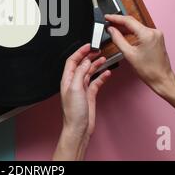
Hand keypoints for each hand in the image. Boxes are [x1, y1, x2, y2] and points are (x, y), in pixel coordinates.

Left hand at [53, 43, 110, 160]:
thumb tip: (85, 62)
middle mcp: (74, 82)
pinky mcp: (90, 94)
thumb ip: (80, 73)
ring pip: (90, 72)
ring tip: (103, 58)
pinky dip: (102, 76)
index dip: (80, 52)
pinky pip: (96, 82)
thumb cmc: (73, 112)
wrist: (79, 128)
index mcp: (68, 79)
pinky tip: (107, 73)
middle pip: (82, 65)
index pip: (72, 61)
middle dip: (89, 56)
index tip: (88, 46)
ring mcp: (82, 88)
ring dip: (96, 65)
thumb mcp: (76, 88)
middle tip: (98, 50)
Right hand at [105, 14, 174, 95]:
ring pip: (137, 26)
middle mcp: (154, 32)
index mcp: (147, 34)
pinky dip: (132, 32)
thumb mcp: (128, 54)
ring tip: (113, 28)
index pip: (128, 21)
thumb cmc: (148, 70)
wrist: (162, 79)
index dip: (115, 18)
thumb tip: (111, 30)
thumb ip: (118, 39)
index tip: (107, 17)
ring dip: (125, 27)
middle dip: (119, 22)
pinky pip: (141, 31)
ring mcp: (156, 34)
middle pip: (132, 22)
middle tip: (108, 22)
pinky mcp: (156, 38)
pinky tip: (124, 33)